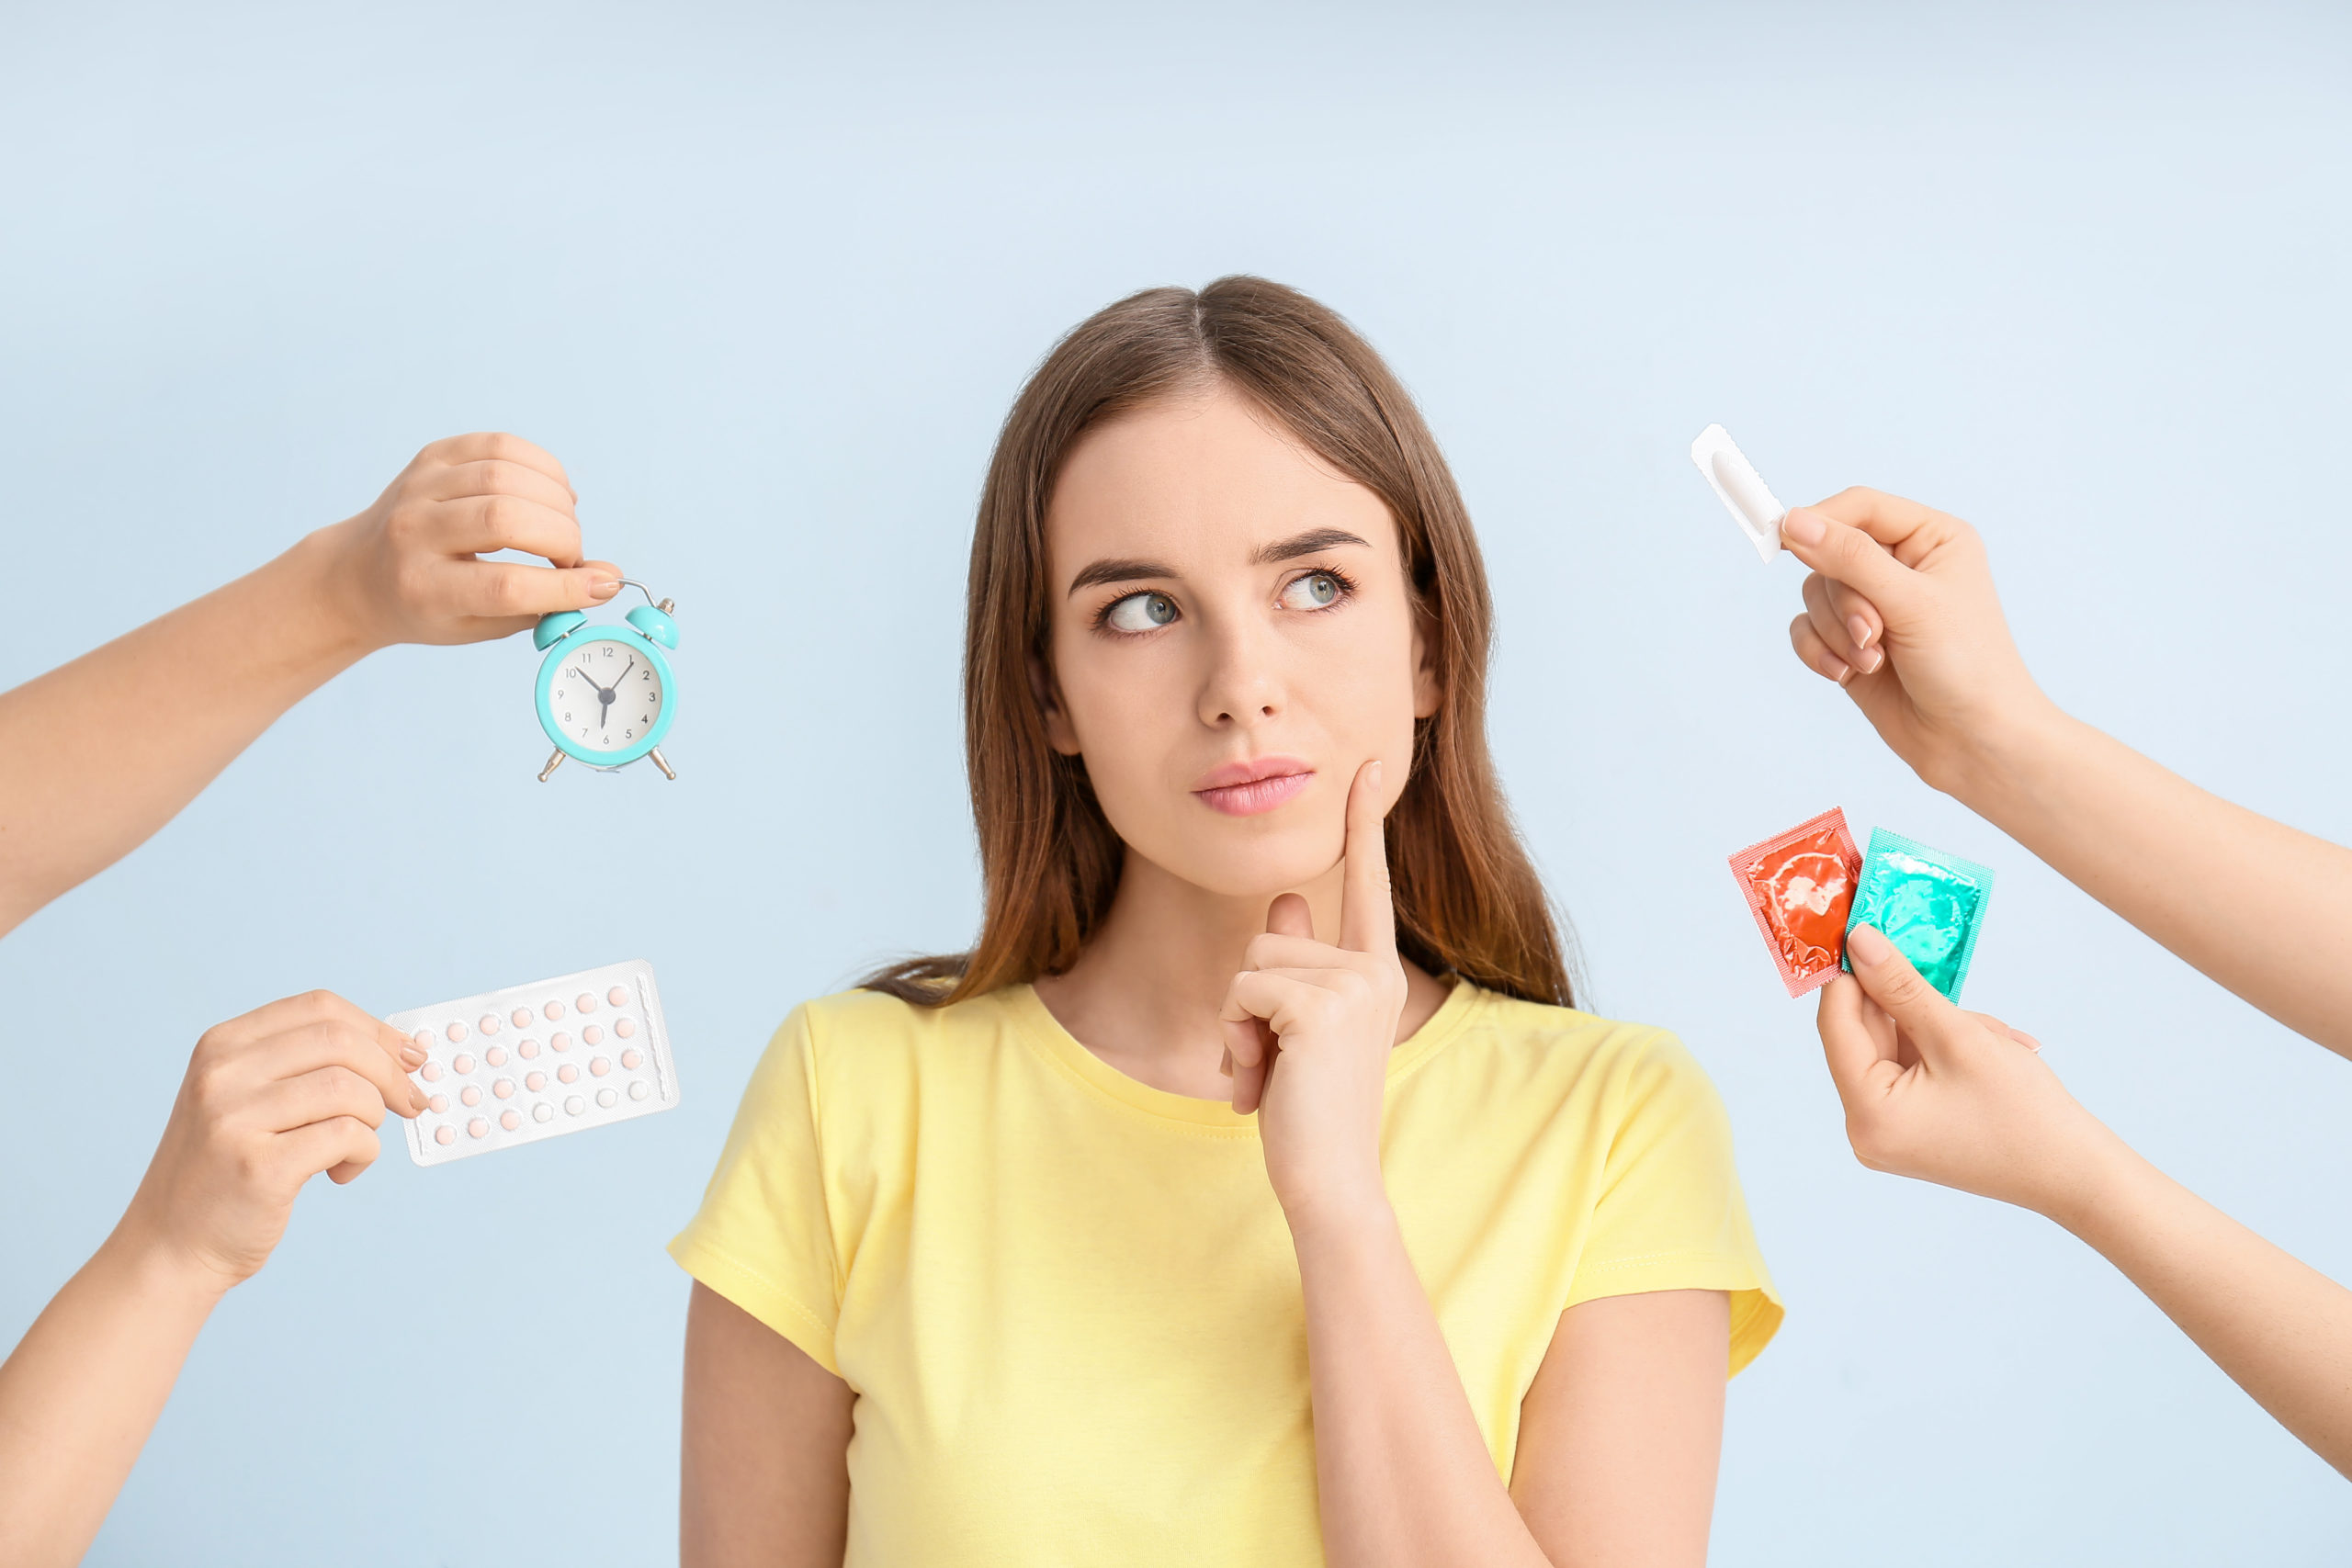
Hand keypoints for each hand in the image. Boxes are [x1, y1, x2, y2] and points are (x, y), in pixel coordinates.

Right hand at [113, 991, 425, 1292]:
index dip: (377, 1030)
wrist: (170, 1247)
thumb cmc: (226, 1171)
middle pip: (341, 1042)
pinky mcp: (258, 1167)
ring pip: (349, 1090)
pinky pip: (348, 1137)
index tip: (410, 1058)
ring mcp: (233, 1119)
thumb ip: (306, 1066)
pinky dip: (363, 1155)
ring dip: (373, 1119)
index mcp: (222, 1045)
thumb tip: (401, 1050)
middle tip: (409, 1104)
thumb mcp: (246, 1099)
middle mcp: (221, 1074)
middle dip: (391, 1073)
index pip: (320, 1007)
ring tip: (353, 1148)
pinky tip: (338, 1174)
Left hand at [313, 432, 621, 650]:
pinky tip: (551, 494)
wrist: (360, 573)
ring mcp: (419, 486)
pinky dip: (542, 468)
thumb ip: (543, 605)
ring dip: (556, 502)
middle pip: (505, 519)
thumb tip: (608, 580)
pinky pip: (500, 445)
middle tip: (571, 557)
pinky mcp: (432, 456)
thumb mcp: (478, 626)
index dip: (564, 586)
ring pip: (505, 475)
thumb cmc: (428, 607)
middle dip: (561, 538)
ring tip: (563, 525)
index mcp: (423, 588)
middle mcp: (414, 533)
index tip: (602, 587)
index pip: (504, 584)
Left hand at [1220, 761, 1406, 1226]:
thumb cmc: (1308, 1113)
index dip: (1363, 823)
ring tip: (1266, 1077)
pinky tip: (1259, 1086)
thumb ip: (1294, 962)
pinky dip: (1234, 1040)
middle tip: (1271, 1066)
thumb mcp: (1295, 1030)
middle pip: (1268, 938)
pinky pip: (1241, 991)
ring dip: (1236, 1026)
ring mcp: (1352, 986)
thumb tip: (1284, 898)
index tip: (1365, 765)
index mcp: (1375, 972)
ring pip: (1248, 964)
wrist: (1328, 1184)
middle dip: (1246, 1004)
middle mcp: (1373, 971)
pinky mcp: (1319, 1007)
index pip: (1368, 883)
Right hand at [1779, 488, 2058, 790]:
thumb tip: (1792, 522)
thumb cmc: (1966, 665)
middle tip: (1873, 634)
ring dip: (1835, 633)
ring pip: (1814, 595)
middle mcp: (1901, 566)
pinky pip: (1806, 630)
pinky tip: (1848, 675)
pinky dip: (1819, 653)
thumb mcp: (1909, 602)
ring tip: (1872, 661)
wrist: (1974, 741)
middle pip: (1829, 554)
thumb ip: (1849, 558)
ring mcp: (1874, 606)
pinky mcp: (1851, 644)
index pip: (1860, 507)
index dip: (1820, 520)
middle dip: (1843, 601)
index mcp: (1931, 538)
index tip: (1782, 539)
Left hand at [1818, 923, 2111, 1218]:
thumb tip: (1859, 940)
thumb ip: (1901, 986)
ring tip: (1993, 1035)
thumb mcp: (1958, 1035)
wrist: (2076, 1175)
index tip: (1864, 929)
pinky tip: (1991, 1046)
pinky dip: (1946, 1048)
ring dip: (1940, 1026)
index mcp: (1866, 1114)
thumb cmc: (2023, 1111)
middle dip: (1909, 1004)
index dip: (1849, 975)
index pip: (1836, 1026)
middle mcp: (1865, 1130)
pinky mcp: (1911, 1129)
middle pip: (1866, 1038)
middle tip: (1946, 979)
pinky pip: (1913, 1068)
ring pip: (1896, 1048)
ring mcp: (1888, 1133)